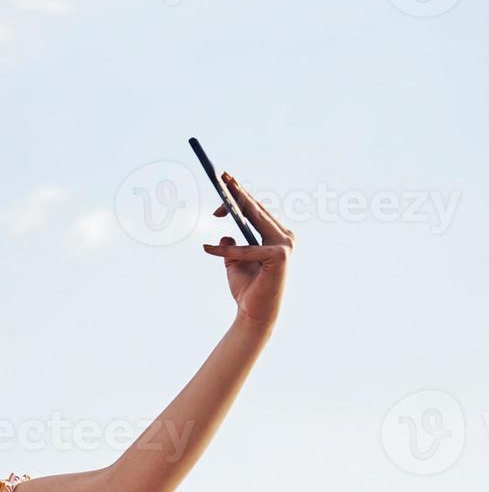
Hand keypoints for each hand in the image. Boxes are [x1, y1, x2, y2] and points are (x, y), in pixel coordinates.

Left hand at [203, 173, 293, 327]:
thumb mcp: (234, 264)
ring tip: (216, 203)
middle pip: (257, 210)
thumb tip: (224, 237)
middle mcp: (284, 237)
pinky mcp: (280, 256)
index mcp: (276, 236)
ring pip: (255, 220)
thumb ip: (231, 249)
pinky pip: (246, 249)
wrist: (255, 314)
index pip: (256, 211)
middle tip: (223, 176)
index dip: (240, 195)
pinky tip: (206, 249)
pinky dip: (224, 251)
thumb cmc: (247, 290)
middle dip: (238, 193)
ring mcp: (285, 245)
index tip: (225, 181)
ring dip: (236, 207)